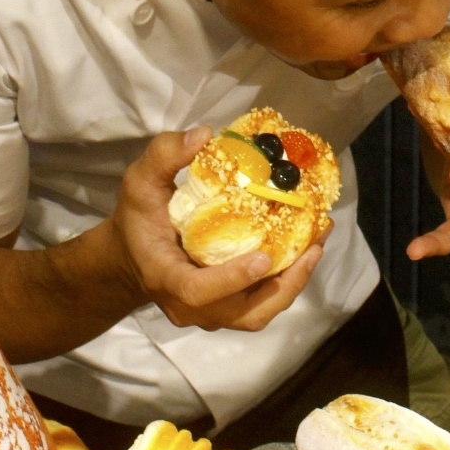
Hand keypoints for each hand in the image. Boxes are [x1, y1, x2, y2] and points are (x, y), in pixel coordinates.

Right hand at [106, 126, 328, 331]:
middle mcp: (190, 306)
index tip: (263, 258)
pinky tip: (307, 246)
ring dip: (294, 283)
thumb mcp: (140, 182)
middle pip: (244, 314)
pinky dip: (288, 280)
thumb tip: (204, 135)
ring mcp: (211, 312)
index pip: (197, 291)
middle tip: (313, 246)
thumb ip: (164, 156)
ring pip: (259, 313)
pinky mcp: (228, 307)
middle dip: (285, 285)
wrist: (131, 255)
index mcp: (166, 278)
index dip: (232, 279)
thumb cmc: (137, 219)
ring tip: (318, 243)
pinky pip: (262, 302)